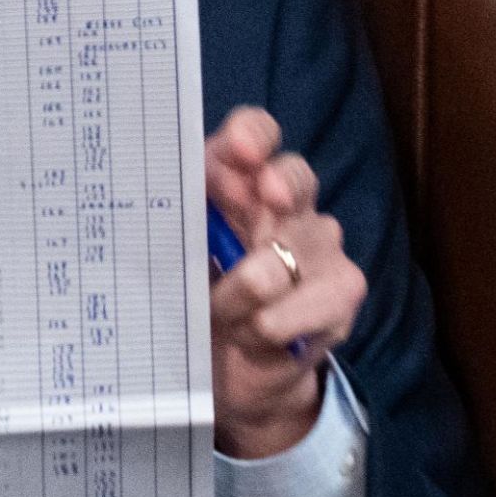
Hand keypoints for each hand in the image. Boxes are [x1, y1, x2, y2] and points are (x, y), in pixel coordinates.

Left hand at [205, 106, 364, 457]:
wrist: (229, 362)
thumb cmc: (193, 291)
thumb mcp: (171, 253)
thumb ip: (170, 225)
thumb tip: (152, 207)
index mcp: (237, 180)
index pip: (256, 134)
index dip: (252, 136)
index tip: (239, 152)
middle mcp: (286, 203)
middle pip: (292, 177)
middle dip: (278, 186)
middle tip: (267, 199)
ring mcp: (321, 245)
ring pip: (280, 261)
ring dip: (236, 297)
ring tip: (220, 313)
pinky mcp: (343, 291)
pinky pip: (296, 309)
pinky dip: (261, 329)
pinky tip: (252, 335)